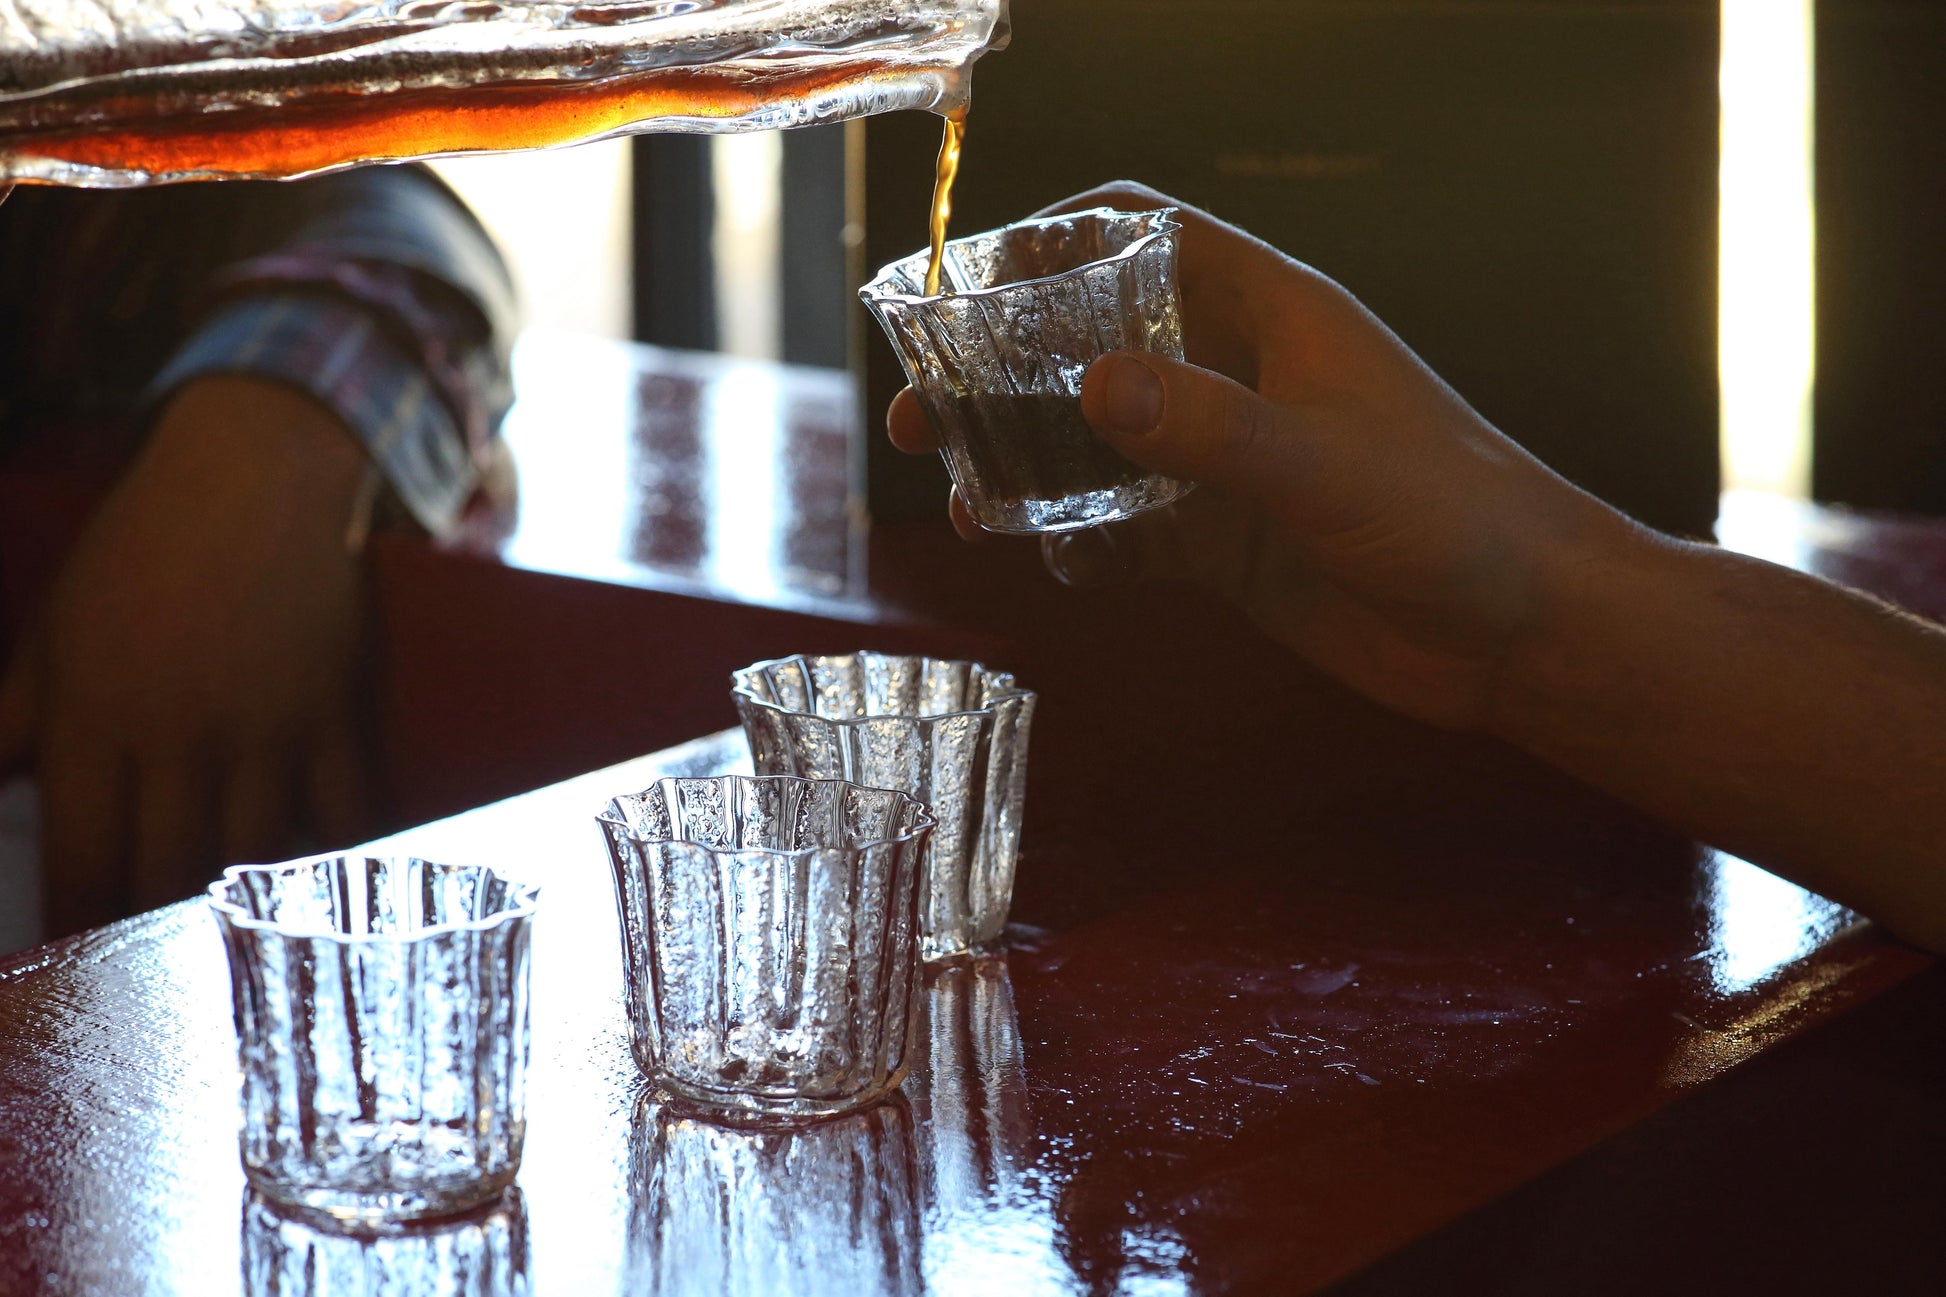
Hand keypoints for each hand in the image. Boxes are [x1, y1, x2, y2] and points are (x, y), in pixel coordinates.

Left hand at [0, 377, 373, 933]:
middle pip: (166, 878)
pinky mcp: (338, 716)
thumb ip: (8, 730)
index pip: (83, 863)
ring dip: (242, 919)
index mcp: (98, 719)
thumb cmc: (137, 557)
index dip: (75, 935)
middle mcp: (184, 735)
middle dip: (154, 944)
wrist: (255, 477)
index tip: (73, 978)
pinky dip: (341, 868)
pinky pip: (348, 815)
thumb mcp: (51, 639)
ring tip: (235, 963)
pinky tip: (337, 911)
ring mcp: (270, 729)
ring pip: (257, 861)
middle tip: (156, 986)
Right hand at [888, 181, 1642, 732]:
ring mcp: (1231, 461)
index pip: (1145, 235)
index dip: (1053, 238)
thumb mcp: (1322, 464)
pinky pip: (1129, 527)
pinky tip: (1052, 564)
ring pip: (1101, 442)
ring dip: (1028, 462)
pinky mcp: (1231, 540)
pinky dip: (1081, 541)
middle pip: (1097, 341)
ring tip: (963, 499)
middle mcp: (1241, 377)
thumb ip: (1208, 426)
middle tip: (922, 409)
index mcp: (1272, 315)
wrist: (1523, 635)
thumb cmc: (1456, 518)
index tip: (964, 278)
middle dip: (1004, 370)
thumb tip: (1085, 386)